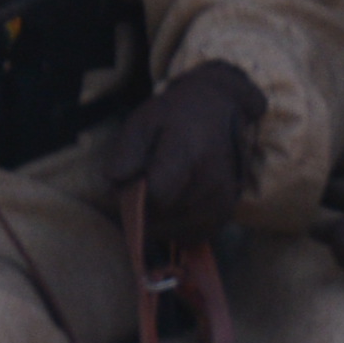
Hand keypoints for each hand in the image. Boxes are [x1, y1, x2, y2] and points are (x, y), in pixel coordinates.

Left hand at [94, 59, 264, 235]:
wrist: (219, 108)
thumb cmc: (174, 115)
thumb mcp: (142, 121)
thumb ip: (127, 150)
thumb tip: (114, 179)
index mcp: (187, 152)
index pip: (157, 195)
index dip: (132, 200)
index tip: (120, 191)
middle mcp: (211, 177)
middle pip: (167, 215)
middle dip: (141, 213)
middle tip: (131, 198)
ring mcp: (224, 195)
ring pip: (182, 229)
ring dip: (159, 226)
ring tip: (148, 207)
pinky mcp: (229, 208)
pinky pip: (199, 234)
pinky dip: (179, 231)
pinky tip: (169, 216)